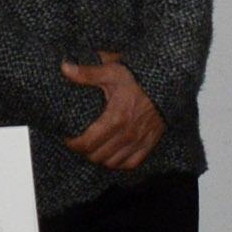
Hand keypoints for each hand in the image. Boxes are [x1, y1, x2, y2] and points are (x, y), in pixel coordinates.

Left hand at [60, 54, 166, 170]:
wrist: (167, 83)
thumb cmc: (138, 78)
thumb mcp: (111, 71)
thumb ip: (86, 73)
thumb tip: (64, 68)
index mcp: (115, 119)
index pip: (87, 144)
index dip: (73, 145)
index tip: (68, 138)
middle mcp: (127, 134)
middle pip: (97, 156)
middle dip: (84, 151)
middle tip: (79, 142)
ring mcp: (139, 141)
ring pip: (112, 163)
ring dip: (100, 158)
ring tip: (94, 148)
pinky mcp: (149, 143)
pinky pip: (131, 163)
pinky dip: (119, 163)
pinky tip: (113, 155)